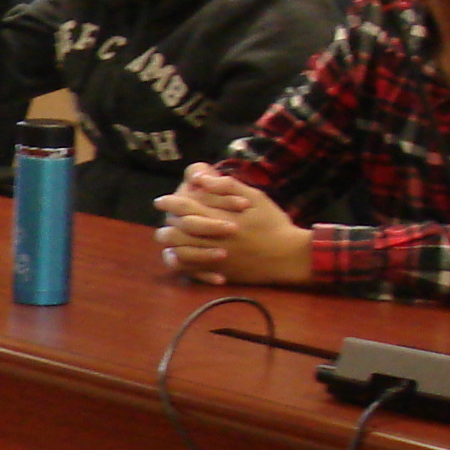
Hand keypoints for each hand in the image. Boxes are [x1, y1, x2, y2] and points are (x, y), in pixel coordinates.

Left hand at [155, 165, 311, 286]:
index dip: (169, 202)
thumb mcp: (256, 197)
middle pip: (174, 230)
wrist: (287, 256)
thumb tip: (201, 178)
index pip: (184, 207)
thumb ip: (227, 186)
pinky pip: (187, 270)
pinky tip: (176, 253)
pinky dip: (177, 261)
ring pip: (175, 250)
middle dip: (166, 221)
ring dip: (170, 241)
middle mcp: (212, 238)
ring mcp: (212, 257)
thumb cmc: (272, 223)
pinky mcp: (215, 271)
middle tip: (166, 217)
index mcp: (220, 217)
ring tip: (170, 233)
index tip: (162, 201)